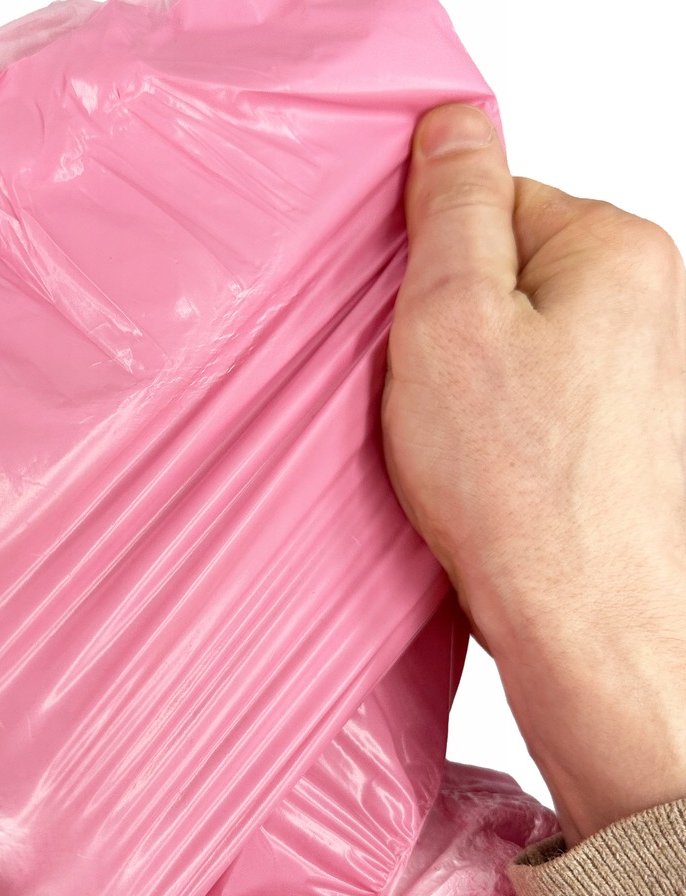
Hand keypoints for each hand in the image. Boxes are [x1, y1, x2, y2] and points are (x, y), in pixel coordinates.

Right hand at [383, 103, 685, 846]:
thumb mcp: (450, 320)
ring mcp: (623, 374)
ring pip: (500, 341)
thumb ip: (451, 207)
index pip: (490, 198)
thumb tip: (451, 125)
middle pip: (496, 271)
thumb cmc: (521, 493)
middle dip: (437, 321)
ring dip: (453, 378)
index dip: (422, 257)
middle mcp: (638, 305)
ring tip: (446, 436)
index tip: (400, 315)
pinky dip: (479, 421)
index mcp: (612, 252)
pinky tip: (469, 463)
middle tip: (419, 385)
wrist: (582, 627)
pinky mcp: (599, 432)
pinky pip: (514, 396)